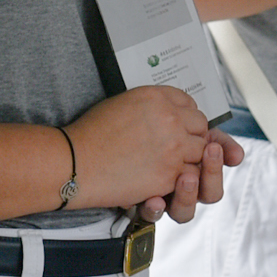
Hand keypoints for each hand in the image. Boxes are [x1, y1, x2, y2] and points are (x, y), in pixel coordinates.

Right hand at [65, 85, 210, 212]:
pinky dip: (180, 178)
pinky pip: (190, 175)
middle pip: (201, 126)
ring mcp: (174, 148)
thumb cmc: (92, 133)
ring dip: (190, 158)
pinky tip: (164, 177)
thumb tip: (168, 112)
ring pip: (201, 152)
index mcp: (158, 98)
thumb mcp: (124, 103)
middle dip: (192, 136)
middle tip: (178, 146)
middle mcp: (171, 119)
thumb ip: (153, 105)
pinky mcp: (169, 175)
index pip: (189, 103)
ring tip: (172, 162)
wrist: (75, 162)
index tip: (180, 125)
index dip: (185, 116)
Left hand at [145, 128, 247, 224]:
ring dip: (188, 196)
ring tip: (185, 178)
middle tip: (208, 153)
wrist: (121, 142)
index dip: (216, 168)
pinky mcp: (144, 206)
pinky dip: (156, 208)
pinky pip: (154, 216)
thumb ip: (215, 141)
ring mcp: (165, 200)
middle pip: (208, 196)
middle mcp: (183, 191)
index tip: (215, 148)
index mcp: (196, 175)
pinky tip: (154, 198)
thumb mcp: (189, 131)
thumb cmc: (156, 137)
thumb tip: (238, 156)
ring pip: (185, 212)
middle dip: (211, 175)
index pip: (214, 183)